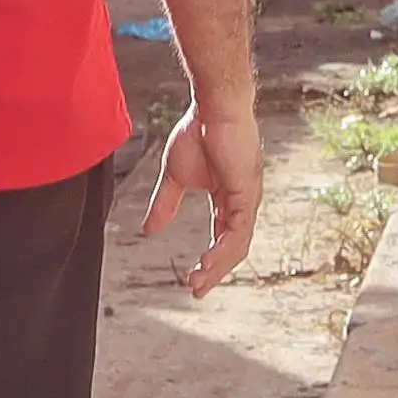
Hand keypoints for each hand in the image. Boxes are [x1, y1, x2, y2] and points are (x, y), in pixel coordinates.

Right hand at [141, 104, 263, 297]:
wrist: (212, 107)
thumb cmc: (197, 132)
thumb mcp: (175, 176)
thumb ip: (166, 204)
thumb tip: (148, 231)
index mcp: (228, 199)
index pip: (223, 238)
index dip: (210, 261)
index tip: (192, 281)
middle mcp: (242, 203)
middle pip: (233, 248)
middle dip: (215, 271)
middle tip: (196, 291)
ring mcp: (248, 199)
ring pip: (238, 244)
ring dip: (219, 266)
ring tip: (199, 282)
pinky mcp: (248, 192)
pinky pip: (239, 230)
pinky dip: (224, 249)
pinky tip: (208, 261)